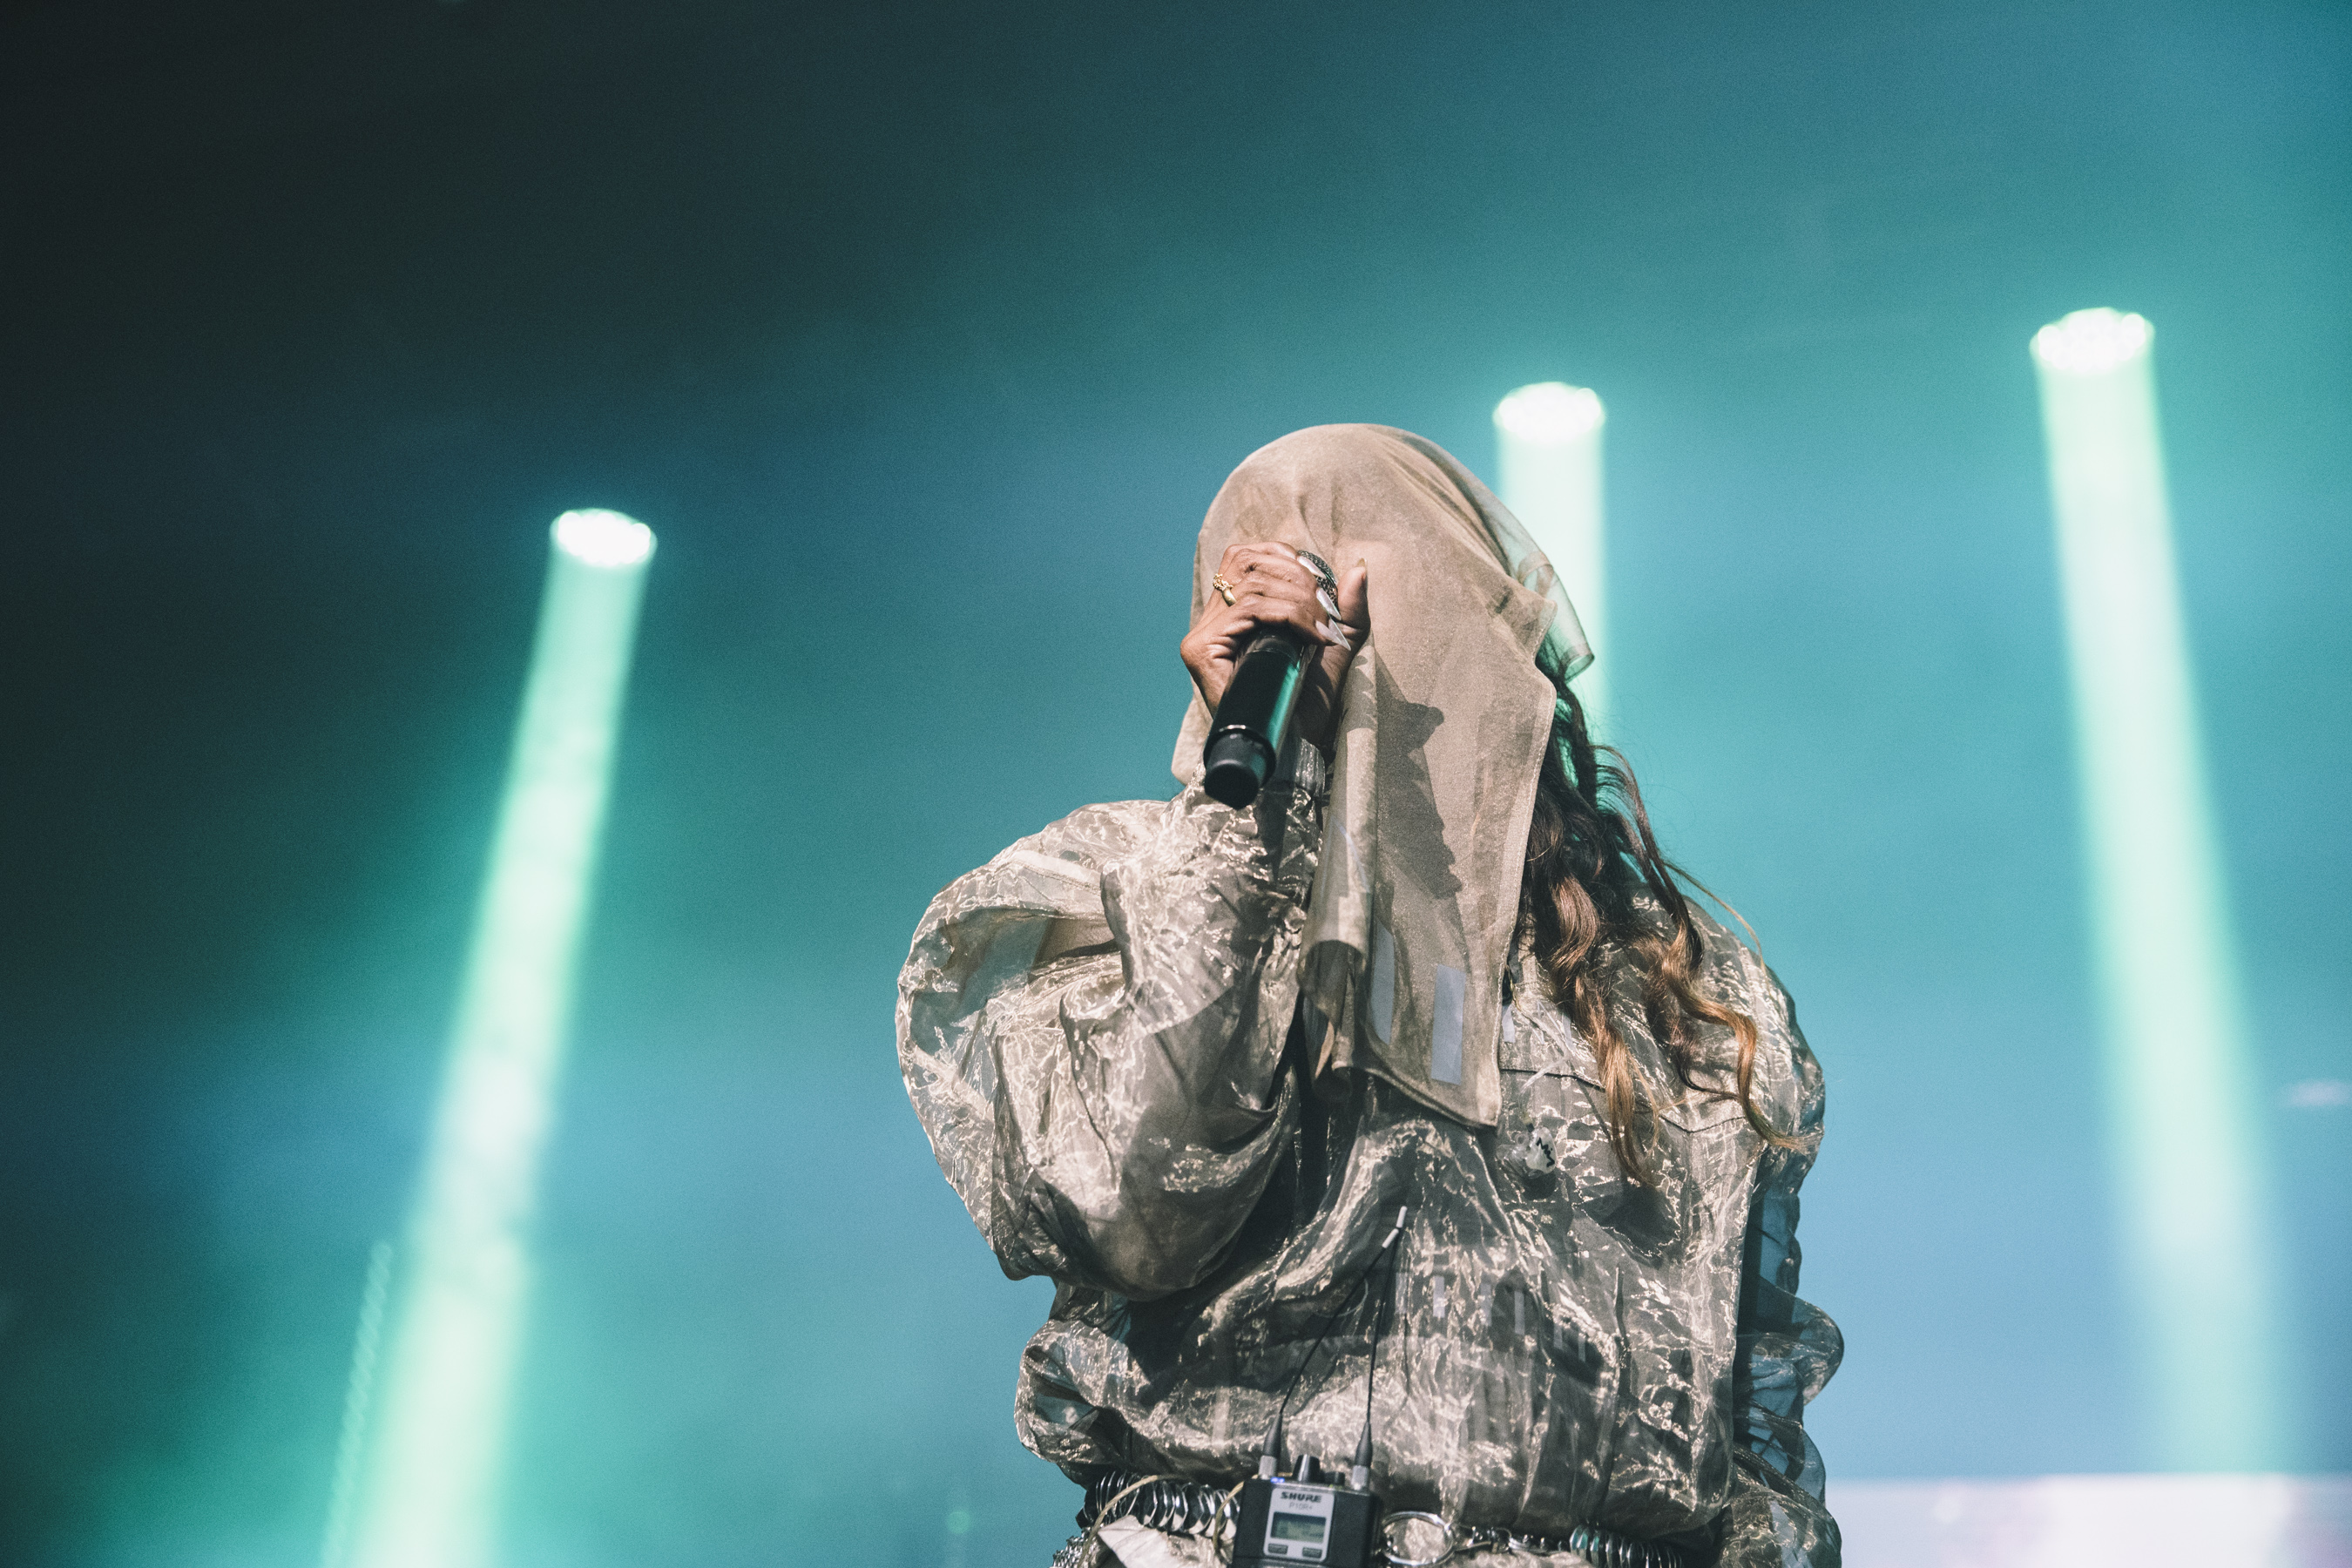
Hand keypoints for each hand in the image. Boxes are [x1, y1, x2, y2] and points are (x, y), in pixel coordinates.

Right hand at [1180, 543, 1369, 752]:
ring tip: (1321, 631)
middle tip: (1327, 617)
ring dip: (1299, 601)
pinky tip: (1309, 637)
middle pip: (1250, 562)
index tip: (1323, 594)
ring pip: (1252, 584)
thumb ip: (1347, 608)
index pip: (1250, 556)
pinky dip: (1287, 615)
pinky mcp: (1200, 650)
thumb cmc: (1310, 701)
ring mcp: (1203, 635)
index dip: (1291, 562)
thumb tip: (1359, 568)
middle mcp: (1212, 618)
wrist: (1297, 744)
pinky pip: (1248, 610)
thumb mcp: (1337, 646)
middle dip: (1300, 582)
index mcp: (1234, 611)